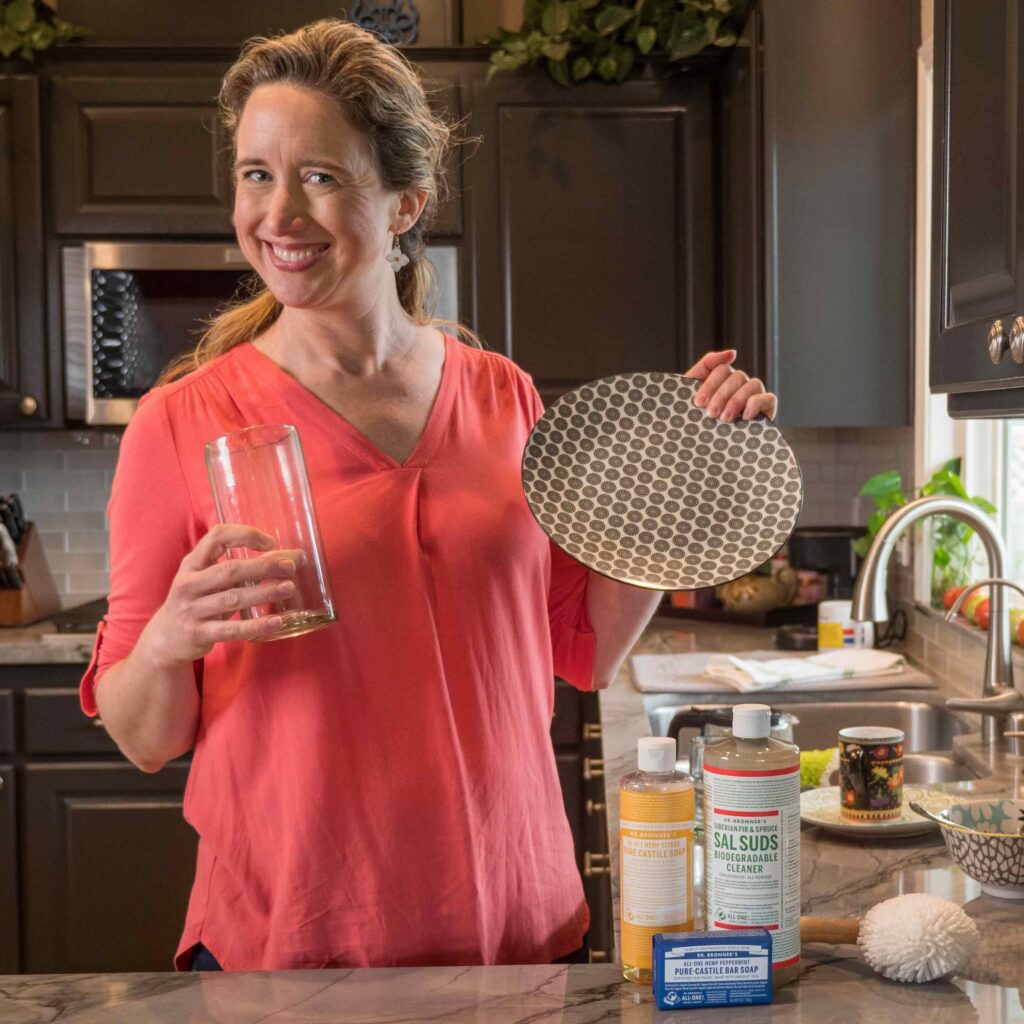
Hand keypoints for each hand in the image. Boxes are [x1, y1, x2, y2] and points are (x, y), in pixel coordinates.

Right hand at [139, 524, 300, 667]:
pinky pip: (231, 629)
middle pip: (230, 569)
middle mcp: (189, 583)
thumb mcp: (207, 579)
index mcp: (192, 563)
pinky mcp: (198, 633)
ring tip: (288, 588)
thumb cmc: (196, 601)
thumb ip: (239, 569)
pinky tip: (276, 622)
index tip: (271, 542)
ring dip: (264, 593)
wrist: (165, 639)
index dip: (244, 535)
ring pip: (232, 598)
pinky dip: (255, 626)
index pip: (217, 537)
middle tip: (289, 567)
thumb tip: (292, 557)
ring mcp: (192, 609)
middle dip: (262, 566)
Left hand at [684, 349, 777, 421]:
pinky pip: (769, 398)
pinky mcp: (766, 409)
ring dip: (737, 400)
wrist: (702, 450)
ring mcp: (754, 395)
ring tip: (724, 419)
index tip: (698, 403)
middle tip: (711, 414)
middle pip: (736, 376)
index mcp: (721, 379)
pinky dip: (757, 404)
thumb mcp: (691, 393)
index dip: (710, 384)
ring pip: (753, 384)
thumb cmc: (695, 421)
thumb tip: (732, 353)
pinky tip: (745, 416)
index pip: (720, 369)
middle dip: (721, 396)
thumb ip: (705, 366)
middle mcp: (739, 384)